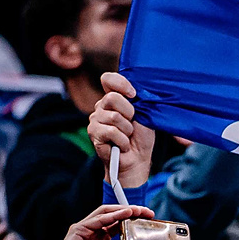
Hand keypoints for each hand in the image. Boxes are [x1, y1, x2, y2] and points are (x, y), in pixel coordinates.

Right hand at [88, 72, 153, 187]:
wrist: (137, 160)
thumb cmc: (141, 138)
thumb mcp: (145, 116)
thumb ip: (139, 101)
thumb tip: (137, 91)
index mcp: (114, 99)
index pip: (108, 80)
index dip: (120, 83)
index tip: (134, 94)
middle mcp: (102, 106)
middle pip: (112, 98)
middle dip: (130, 113)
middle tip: (132, 126)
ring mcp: (95, 119)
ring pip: (114, 117)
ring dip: (127, 130)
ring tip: (127, 137)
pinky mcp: (93, 132)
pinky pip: (111, 131)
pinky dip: (123, 141)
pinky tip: (123, 145)